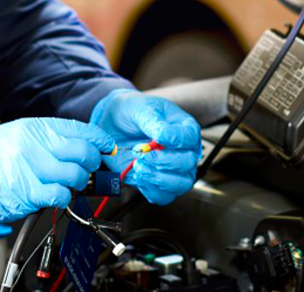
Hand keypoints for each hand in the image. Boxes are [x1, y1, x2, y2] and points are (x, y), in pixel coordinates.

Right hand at [0, 118, 114, 220]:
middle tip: (87, 171)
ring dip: (78, 183)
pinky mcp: (26, 192)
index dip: (100, 141)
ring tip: (68, 185)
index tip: (108, 150)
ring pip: (76, 175)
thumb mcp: (18, 135)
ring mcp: (30, 168)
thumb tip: (82, 146)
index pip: (81, 130)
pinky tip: (54, 195)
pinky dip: (64, 197)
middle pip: (83, 152)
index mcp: (35, 127)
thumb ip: (48, 138)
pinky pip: (60, 195)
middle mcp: (34, 144)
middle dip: (92, 165)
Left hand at [90, 89, 201, 204]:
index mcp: (184, 129)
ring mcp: (173, 169)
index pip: (190, 138)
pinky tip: (138, 175)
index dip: (176, 140)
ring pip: (180, 184)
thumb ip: (154, 122)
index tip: (158, 137)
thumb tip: (163, 137)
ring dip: (158, 178)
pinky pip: (164, 196)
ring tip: (138, 166)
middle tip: (142, 153)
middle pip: (188, 163)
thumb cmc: (132, 112)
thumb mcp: (142, 109)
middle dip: (164, 161)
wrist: (113, 124)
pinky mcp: (158, 182)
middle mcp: (183, 151)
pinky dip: (151, 190)